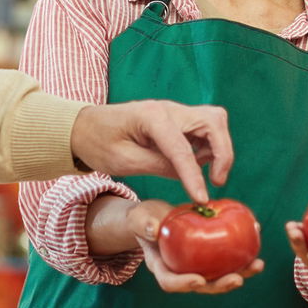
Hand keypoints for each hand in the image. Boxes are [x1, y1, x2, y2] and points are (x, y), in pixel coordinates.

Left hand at [70, 100, 231, 203]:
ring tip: (207, 175)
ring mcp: (175, 112)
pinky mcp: (177, 120)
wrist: (85, 126)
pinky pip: (205, 128)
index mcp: (151, 117)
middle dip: (223, 152)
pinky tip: (196, 165)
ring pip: (214, 121)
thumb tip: (189, 176)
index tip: (202, 199)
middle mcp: (168, 109)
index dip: (194, 176)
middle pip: (213, 121)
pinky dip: (209, 146)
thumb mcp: (124, 161)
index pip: (182, 148)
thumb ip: (159, 166)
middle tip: (216, 182)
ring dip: (219, 148)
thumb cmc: (99, 142)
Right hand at [127, 200, 262, 293]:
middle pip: (201, 285)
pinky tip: (256, 244)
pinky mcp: (209, 257)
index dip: (184, 284)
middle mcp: (181, 272)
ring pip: (218, 275)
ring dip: (240, 273)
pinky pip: (226, 259)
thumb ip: (144, 223)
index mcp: (161, 267)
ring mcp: (196, 266)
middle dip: (220, 285)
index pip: (170, 282)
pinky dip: (242, 255)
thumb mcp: (141, 217)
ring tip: (257, 265)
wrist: (155, 217)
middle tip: (237, 279)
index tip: (199, 280)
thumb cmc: (145, 219)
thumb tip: (154, 229)